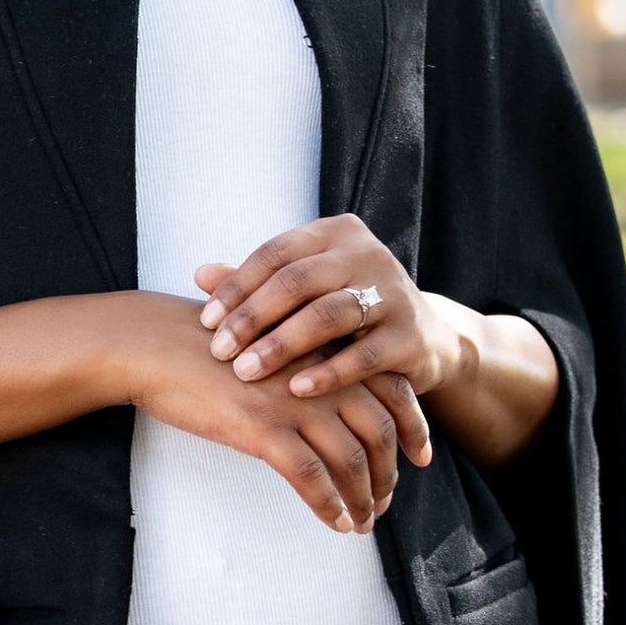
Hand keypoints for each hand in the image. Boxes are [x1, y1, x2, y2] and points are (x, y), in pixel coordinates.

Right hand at [115, 292, 412, 533]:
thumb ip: (300, 364)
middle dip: (389, 472)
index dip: (411, 426)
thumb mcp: (266, 342)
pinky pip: (311, 476)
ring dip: (364, 498)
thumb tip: (320, 400)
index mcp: (322, 349)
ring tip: (362, 522)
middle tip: (386, 500)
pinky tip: (335, 523)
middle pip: (378, 429)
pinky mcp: (262, 428)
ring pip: (351, 459)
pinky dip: (330, 505)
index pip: (390, 388)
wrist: (153, 344)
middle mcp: (317, 374)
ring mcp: (292, 402)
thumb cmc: (199, 344)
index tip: (420, 456)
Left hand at [193, 216, 462, 418]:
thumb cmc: (347, 312)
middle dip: (252, 318)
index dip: (237, 287)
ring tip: (246, 372)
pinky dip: (326, 374)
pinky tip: (294, 390)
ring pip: (327, 315)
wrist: (425, 339)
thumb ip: (259, 282)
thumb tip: (199, 274)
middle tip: (219, 352)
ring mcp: (394, 293)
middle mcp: (368, 254)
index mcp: (336, 234)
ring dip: (281, 346)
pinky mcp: (411, 335)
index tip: (207, 323)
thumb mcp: (306, 292)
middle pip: (297, 281)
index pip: (276, 253)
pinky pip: (363, 356)